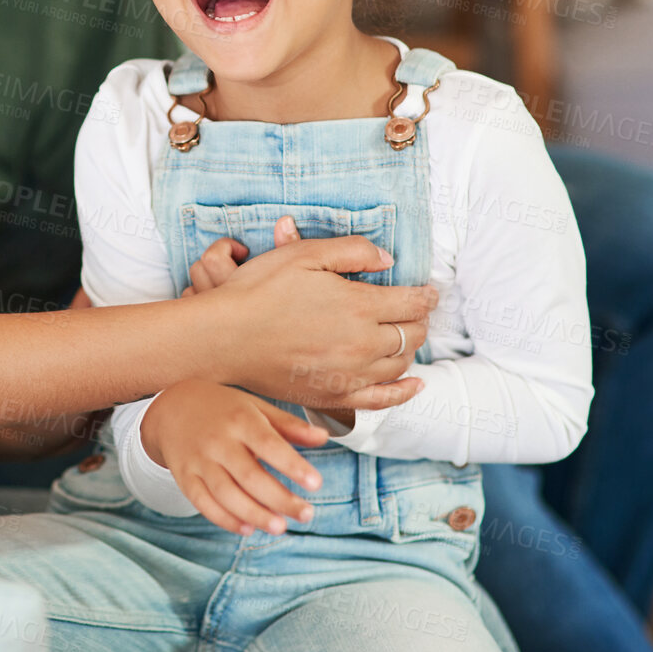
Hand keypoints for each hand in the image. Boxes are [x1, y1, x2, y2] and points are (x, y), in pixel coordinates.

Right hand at [141, 379, 327, 535]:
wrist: (171, 408)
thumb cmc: (222, 408)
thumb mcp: (255, 407)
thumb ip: (289, 425)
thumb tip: (324, 438)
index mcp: (240, 420)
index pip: (269, 444)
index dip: (292, 465)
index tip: (316, 484)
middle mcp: (218, 441)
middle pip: (249, 476)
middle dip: (279, 499)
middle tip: (306, 515)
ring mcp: (199, 461)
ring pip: (226, 494)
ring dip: (254, 514)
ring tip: (280, 527)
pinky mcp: (185, 478)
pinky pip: (203, 503)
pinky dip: (224, 519)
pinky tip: (247, 528)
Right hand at [182, 218, 434, 412]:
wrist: (224, 338)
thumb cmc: (258, 291)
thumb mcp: (304, 255)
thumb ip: (352, 251)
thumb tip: (387, 259)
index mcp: (358, 306)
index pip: (411, 302)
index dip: (425, 295)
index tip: (428, 291)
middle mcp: (362, 344)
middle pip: (411, 334)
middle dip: (419, 319)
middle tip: (415, 310)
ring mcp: (349, 375)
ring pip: (400, 364)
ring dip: (409, 347)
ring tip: (405, 335)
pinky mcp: (333, 396)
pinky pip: (381, 399)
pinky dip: (404, 392)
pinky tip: (414, 385)